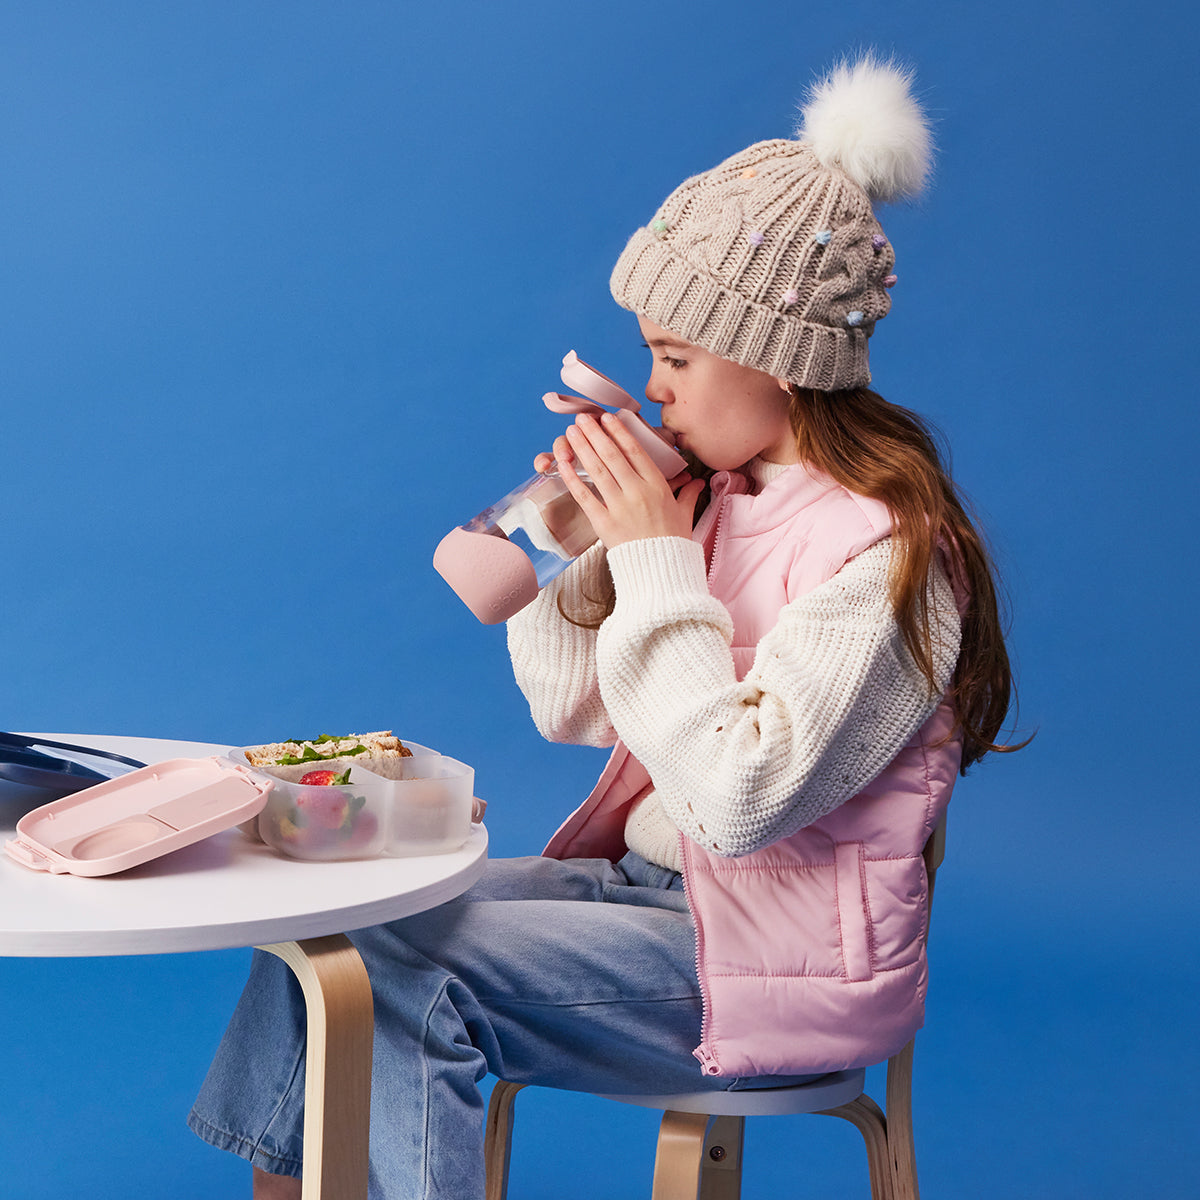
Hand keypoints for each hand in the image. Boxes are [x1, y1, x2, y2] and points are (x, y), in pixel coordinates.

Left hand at [554, 412, 703, 548]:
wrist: (662, 572)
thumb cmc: (673, 543)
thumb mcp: (684, 514)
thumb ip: (688, 493)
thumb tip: (697, 481)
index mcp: (657, 486)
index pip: (635, 451)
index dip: (619, 432)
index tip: (607, 417)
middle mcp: (637, 492)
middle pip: (612, 455)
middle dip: (595, 433)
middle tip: (583, 417)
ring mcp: (619, 507)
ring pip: (597, 470)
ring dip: (582, 448)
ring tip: (571, 432)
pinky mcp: (603, 523)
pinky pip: (584, 496)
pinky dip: (572, 478)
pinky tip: (563, 463)